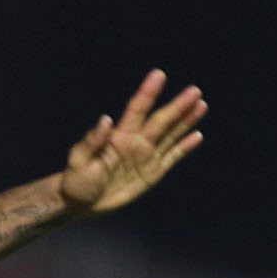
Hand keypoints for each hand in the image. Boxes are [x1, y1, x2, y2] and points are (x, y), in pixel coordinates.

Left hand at [59, 68, 205, 214]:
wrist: (81, 202)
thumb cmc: (76, 180)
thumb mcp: (78, 161)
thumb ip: (92, 141)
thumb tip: (106, 120)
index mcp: (118, 136)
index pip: (137, 109)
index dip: (147, 92)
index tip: (159, 75)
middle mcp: (135, 142)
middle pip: (160, 120)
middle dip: (177, 106)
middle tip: (194, 90)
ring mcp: (145, 156)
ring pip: (170, 135)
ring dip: (185, 121)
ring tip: (200, 104)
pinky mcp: (152, 173)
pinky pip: (172, 157)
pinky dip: (184, 147)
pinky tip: (197, 135)